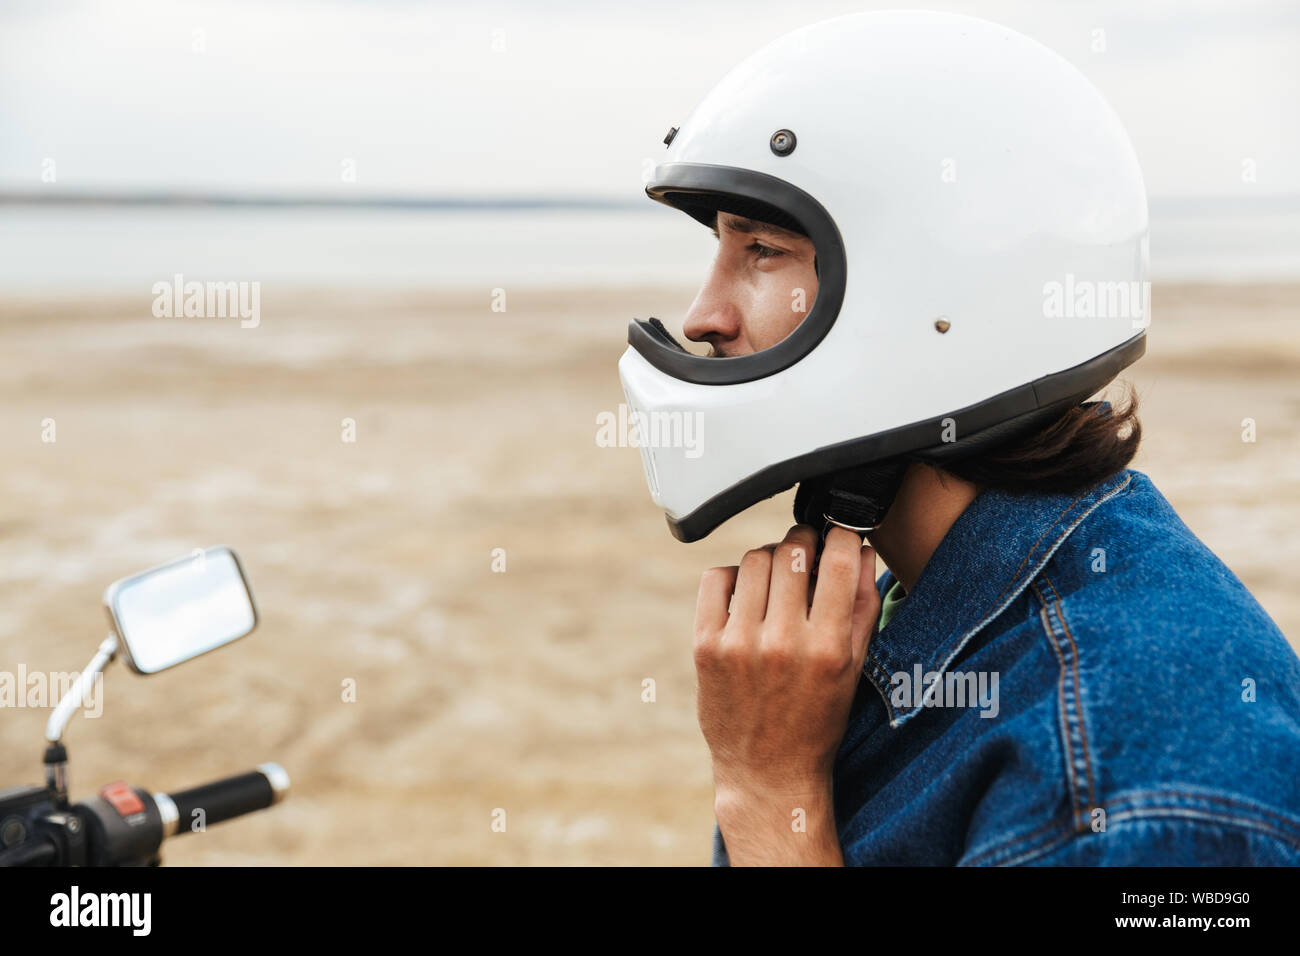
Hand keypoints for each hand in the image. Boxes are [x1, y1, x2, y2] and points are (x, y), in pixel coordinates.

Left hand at [693, 523, 879, 808]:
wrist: (767, 771)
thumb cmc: (817, 719)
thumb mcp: (853, 667)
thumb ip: (862, 605)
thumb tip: (860, 548)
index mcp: (826, 647)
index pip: (838, 560)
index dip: (842, 536)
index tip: (839, 537)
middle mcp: (781, 641)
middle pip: (793, 551)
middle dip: (804, 544)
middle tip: (806, 556)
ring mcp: (738, 642)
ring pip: (755, 559)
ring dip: (771, 559)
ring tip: (778, 581)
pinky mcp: (705, 645)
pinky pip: (717, 578)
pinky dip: (734, 577)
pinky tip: (747, 596)